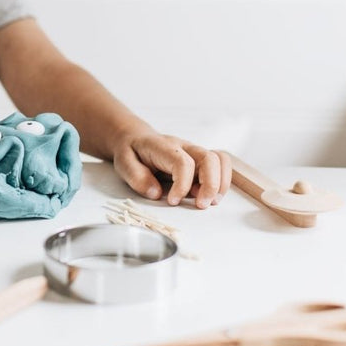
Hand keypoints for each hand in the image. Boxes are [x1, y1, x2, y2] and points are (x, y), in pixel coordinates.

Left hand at [112, 131, 231, 208]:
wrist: (136, 139)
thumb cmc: (132, 152)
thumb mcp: (124, 163)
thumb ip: (137, 177)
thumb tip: (156, 193)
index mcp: (163, 147)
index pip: (183, 162)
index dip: (182, 184)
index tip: (172, 201)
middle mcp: (184, 147)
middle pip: (209, 158)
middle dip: (211, 185)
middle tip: (201, 205)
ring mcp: (195, 152)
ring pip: (220, 160)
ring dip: (221, 184)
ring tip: (209, 202)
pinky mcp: (200, 161)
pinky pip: (221, 166)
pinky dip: (221, 183)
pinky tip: (208, 196)